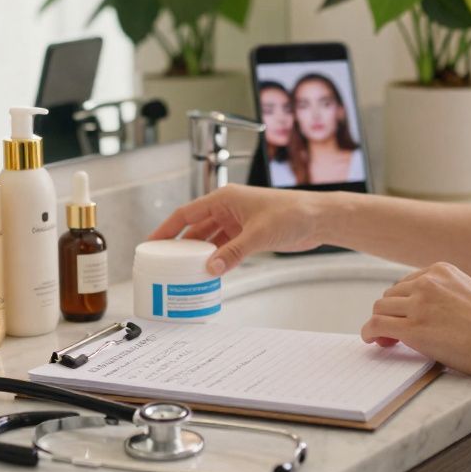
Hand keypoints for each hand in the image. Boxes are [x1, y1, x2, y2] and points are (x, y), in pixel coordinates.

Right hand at [148, 185, 331, 274]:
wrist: (319, 219)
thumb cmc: (293, 213)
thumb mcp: (258, 235)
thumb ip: (233, 253)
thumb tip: (210, 269)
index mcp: (225, 198)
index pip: (186, 213)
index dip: (167, 228)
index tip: (151, 243)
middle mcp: (228, 209)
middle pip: (195, 228)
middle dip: (180, 246)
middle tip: (163, 264)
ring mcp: (237, 222)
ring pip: (210, 240)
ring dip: (199, 255)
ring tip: (183, 272)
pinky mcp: (248, 235)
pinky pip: (224, 248)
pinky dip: (216, 259)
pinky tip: (208, 272)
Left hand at [361, 262, 470, 379]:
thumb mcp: (470, 294)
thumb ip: (446, 294)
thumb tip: (426, 311)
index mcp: (442, 270)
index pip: (407, 282)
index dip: (402, 302)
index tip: (404, 316)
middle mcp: (428, 282)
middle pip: (391, 294)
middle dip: (391, 313)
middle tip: (394, 333)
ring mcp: (419, 304)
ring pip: (380, 308)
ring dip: (380, 323)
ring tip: (387, 340)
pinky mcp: (413, 329)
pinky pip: (376, 326)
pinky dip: (369, 333)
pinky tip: (372, 341)